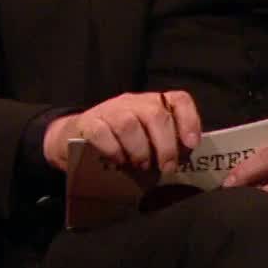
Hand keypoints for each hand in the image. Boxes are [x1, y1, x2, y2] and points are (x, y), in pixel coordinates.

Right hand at [42, 90, 201, 172]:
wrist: (75, 137)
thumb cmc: (120, 141)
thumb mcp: (145, 138)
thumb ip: (164, 143)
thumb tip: (185, 162)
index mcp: (153, 103)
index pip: (178, 100)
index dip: (189, 120)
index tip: (192, 144)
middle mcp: (134, 102)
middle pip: (156, 115)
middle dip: (165, 144)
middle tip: (167, 167)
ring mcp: (110, 110)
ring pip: (130, 124)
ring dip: (140, 149)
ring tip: (141, 165)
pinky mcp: (89, 122)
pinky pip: (103, 133)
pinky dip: (114, 150)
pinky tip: (118, 161)